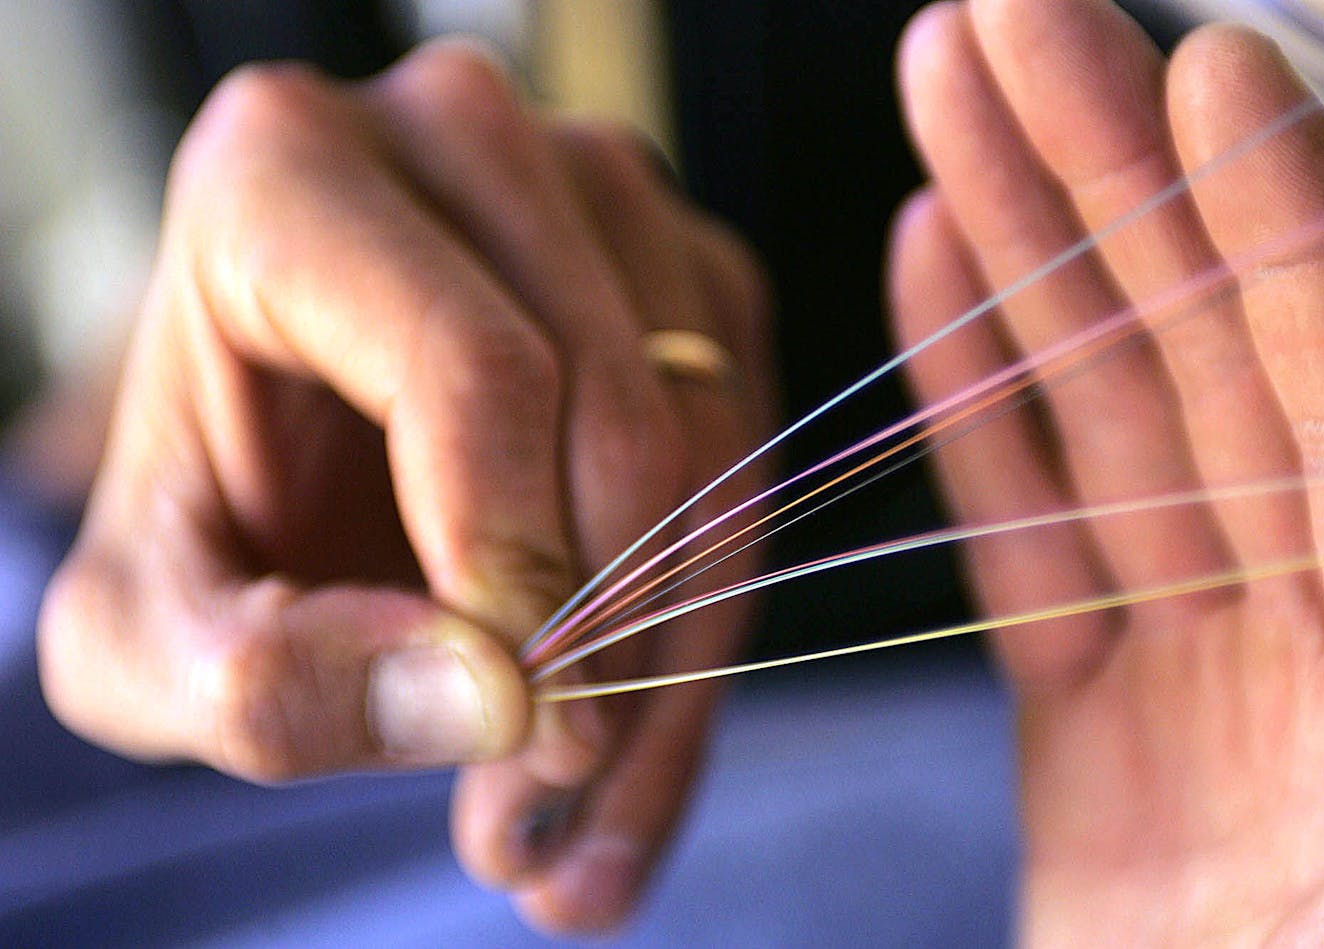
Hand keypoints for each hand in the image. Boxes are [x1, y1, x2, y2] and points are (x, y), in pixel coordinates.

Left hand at [36, 40, 769, 934]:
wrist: (276, 462)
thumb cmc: (204, 522)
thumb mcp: (144, 637)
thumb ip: (267, 678)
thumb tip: (490, 698)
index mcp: (290, 175)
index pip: (469, 367)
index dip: (512, 564)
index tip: (519, 728)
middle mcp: (463, 139)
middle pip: (615, 402)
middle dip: (603, 641)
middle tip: (547, 809)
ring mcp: (595, 190)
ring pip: (707, 432)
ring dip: (670, 649)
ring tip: (584, 800)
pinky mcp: (682, 264)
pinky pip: (749, 438)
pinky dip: (709, 599)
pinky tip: (636, 711)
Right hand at [890, 0, 1323, 941]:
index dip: (1273, 233)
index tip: (1195, 76)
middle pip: (1205, 373)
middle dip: (1100, 190)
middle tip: (1010, 29)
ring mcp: (1206, 692)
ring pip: (1102, 434)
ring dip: (1021, 265)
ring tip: (952, 113)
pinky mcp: (1099, 750)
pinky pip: (1032, 548)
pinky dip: (975, 415)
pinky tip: (936, 285)